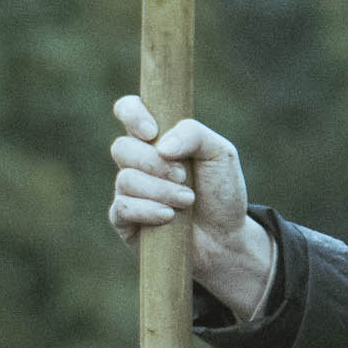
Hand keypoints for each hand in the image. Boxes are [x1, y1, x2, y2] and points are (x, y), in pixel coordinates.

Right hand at [111, 93, 277, 319]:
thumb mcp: (220, 154)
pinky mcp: (124, 221)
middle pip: (122, 147)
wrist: (226, 238)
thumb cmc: (221, 192)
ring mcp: (128, 191)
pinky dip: (148, 210)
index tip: (151, 132)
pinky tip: (169, 217)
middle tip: (183, 176)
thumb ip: (194, 134)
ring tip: (187, 200)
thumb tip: (161, 145)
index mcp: (156, 138)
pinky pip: (122, 208)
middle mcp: (137, 162)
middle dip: (154, 163)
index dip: (132, 114)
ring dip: (160, 190)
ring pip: (125, 179)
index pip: (128, 110)